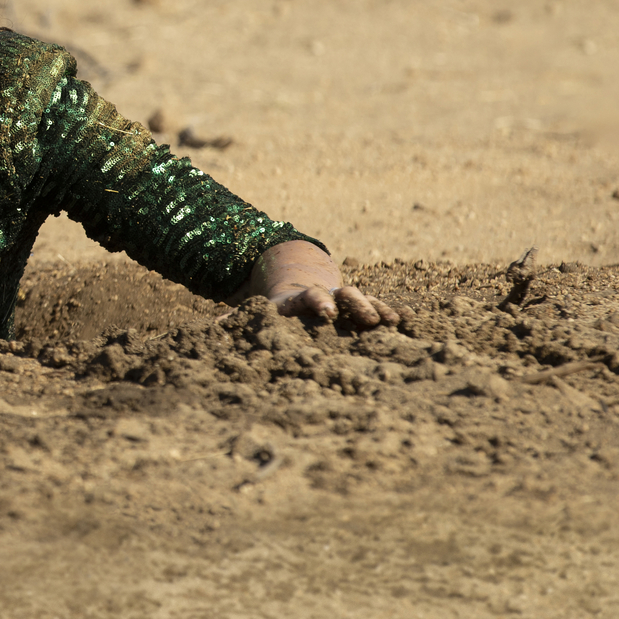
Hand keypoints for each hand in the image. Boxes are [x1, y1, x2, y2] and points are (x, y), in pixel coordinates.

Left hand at [250, 240, 403, 329]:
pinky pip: (379, 311)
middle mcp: (327, 296)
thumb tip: (211, 329)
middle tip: (370, 318)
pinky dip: (390, 314)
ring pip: (363, 302)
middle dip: (353, 305)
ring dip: (375, 310)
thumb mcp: (259, 313)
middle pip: (342, 295)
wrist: (300, 289)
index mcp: (300, 299)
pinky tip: (406, 321)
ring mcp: (346, 302)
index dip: (318, 303)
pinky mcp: (361, 311)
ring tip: (389, 321)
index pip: (309, 298)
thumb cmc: (278, 310)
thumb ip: (240, 320)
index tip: (326, 313)